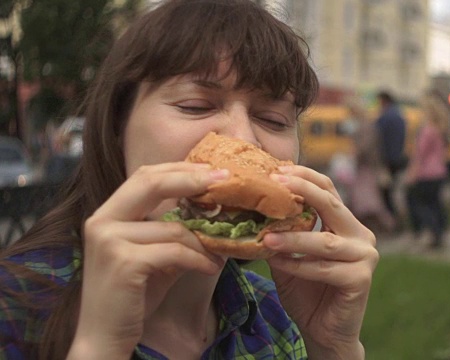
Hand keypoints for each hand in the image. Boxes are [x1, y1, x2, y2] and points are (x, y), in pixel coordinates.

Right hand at [68, 162, 226, 358]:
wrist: (105, 337)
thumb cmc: (132, 295)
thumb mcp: (153, 255)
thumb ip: (171, 231)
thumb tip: (211, 213)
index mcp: (107, 214)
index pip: (145, 176)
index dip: (180, 169)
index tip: (213, 170)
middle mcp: (102, 221)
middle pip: (151, 182)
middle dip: (191, 178)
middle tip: (224, 180)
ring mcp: (109, 240)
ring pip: (173, 228)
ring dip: (204, 242)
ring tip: (220, 253)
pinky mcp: (123, 262)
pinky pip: (175, 252)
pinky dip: (198, 260)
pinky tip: (211, 268)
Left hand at [263, 165, 378, 359]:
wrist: (323, 333)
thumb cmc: (306, 292)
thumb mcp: (289, 257)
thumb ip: (281, 234)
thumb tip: (252, 208)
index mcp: (346, 224)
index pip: (328, 190)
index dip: (304, 176)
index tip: (276, 169)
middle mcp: (361, 235)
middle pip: (331, 203)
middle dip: (302, 189)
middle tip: (275, 182)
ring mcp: (365, 256)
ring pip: (324, 240)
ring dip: (292, 238)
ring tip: (265, 237)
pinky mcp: (362, 278)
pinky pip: (324, 268)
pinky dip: (299, 265)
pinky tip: (278, 262)